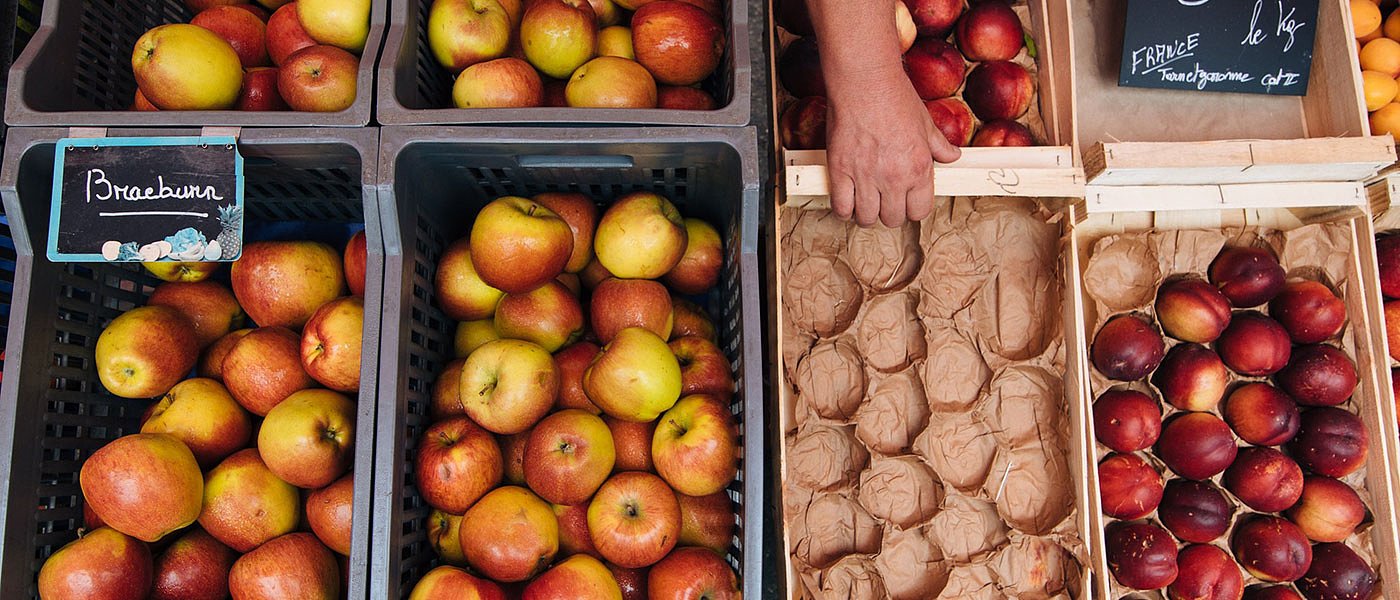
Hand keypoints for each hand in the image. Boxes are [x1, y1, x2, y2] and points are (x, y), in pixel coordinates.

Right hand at [824, 68, 960, 227]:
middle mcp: (894, 178)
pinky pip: (841, 206)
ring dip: (865, 214)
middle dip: (889, 213)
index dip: (912, 209)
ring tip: (864, 201)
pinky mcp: (840, 171)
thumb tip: (953, 156)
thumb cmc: (895, 97)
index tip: (905, 202)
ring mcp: (865, 176)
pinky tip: (846, 200)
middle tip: (883, 200)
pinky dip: (843, 209)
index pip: (919, 211)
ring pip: (866, 218)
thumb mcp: (925, 123)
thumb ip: (940, 146)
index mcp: (918, 168)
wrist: (865, 81)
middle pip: (893, 219)